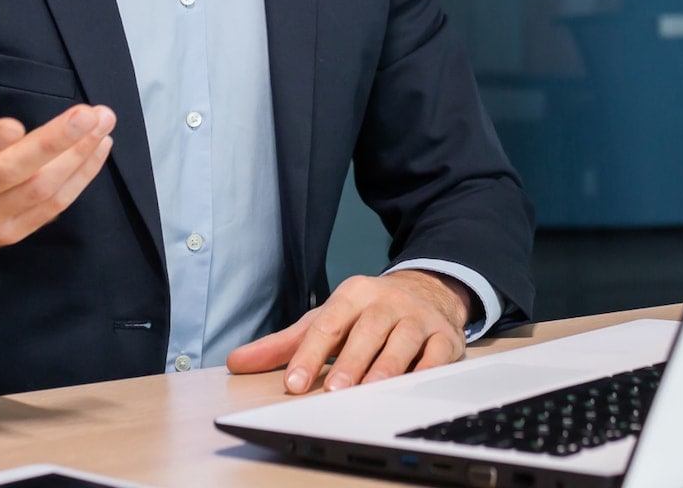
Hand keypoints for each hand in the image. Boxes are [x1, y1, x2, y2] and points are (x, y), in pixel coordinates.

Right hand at [0, 25, 115, 266]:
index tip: (15, 125)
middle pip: (9, 173)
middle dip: (54, 143)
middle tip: (90, 113)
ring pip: (37, 192)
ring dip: (75, 158)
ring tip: (102, 124)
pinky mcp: (9, 233)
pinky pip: (50, 208)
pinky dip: (79, 179)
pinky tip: (97, 149)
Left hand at [226, 271, 475, 393]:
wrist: (427, 291)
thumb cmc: (367, 314)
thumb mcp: (326, 320)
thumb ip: (284, 343)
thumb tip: (237, 361)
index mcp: (353, 294)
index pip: (327, 324)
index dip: (309, 354)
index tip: (293, 383)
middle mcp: (386, 302)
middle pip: (367, 330)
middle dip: (351, 361)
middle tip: (334, 391)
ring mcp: (417, 318)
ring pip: (402, 341)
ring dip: (386, 366)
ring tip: (370, 390)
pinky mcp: (444, 337)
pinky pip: (437, 353)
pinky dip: (427, 370)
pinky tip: (412, 386)